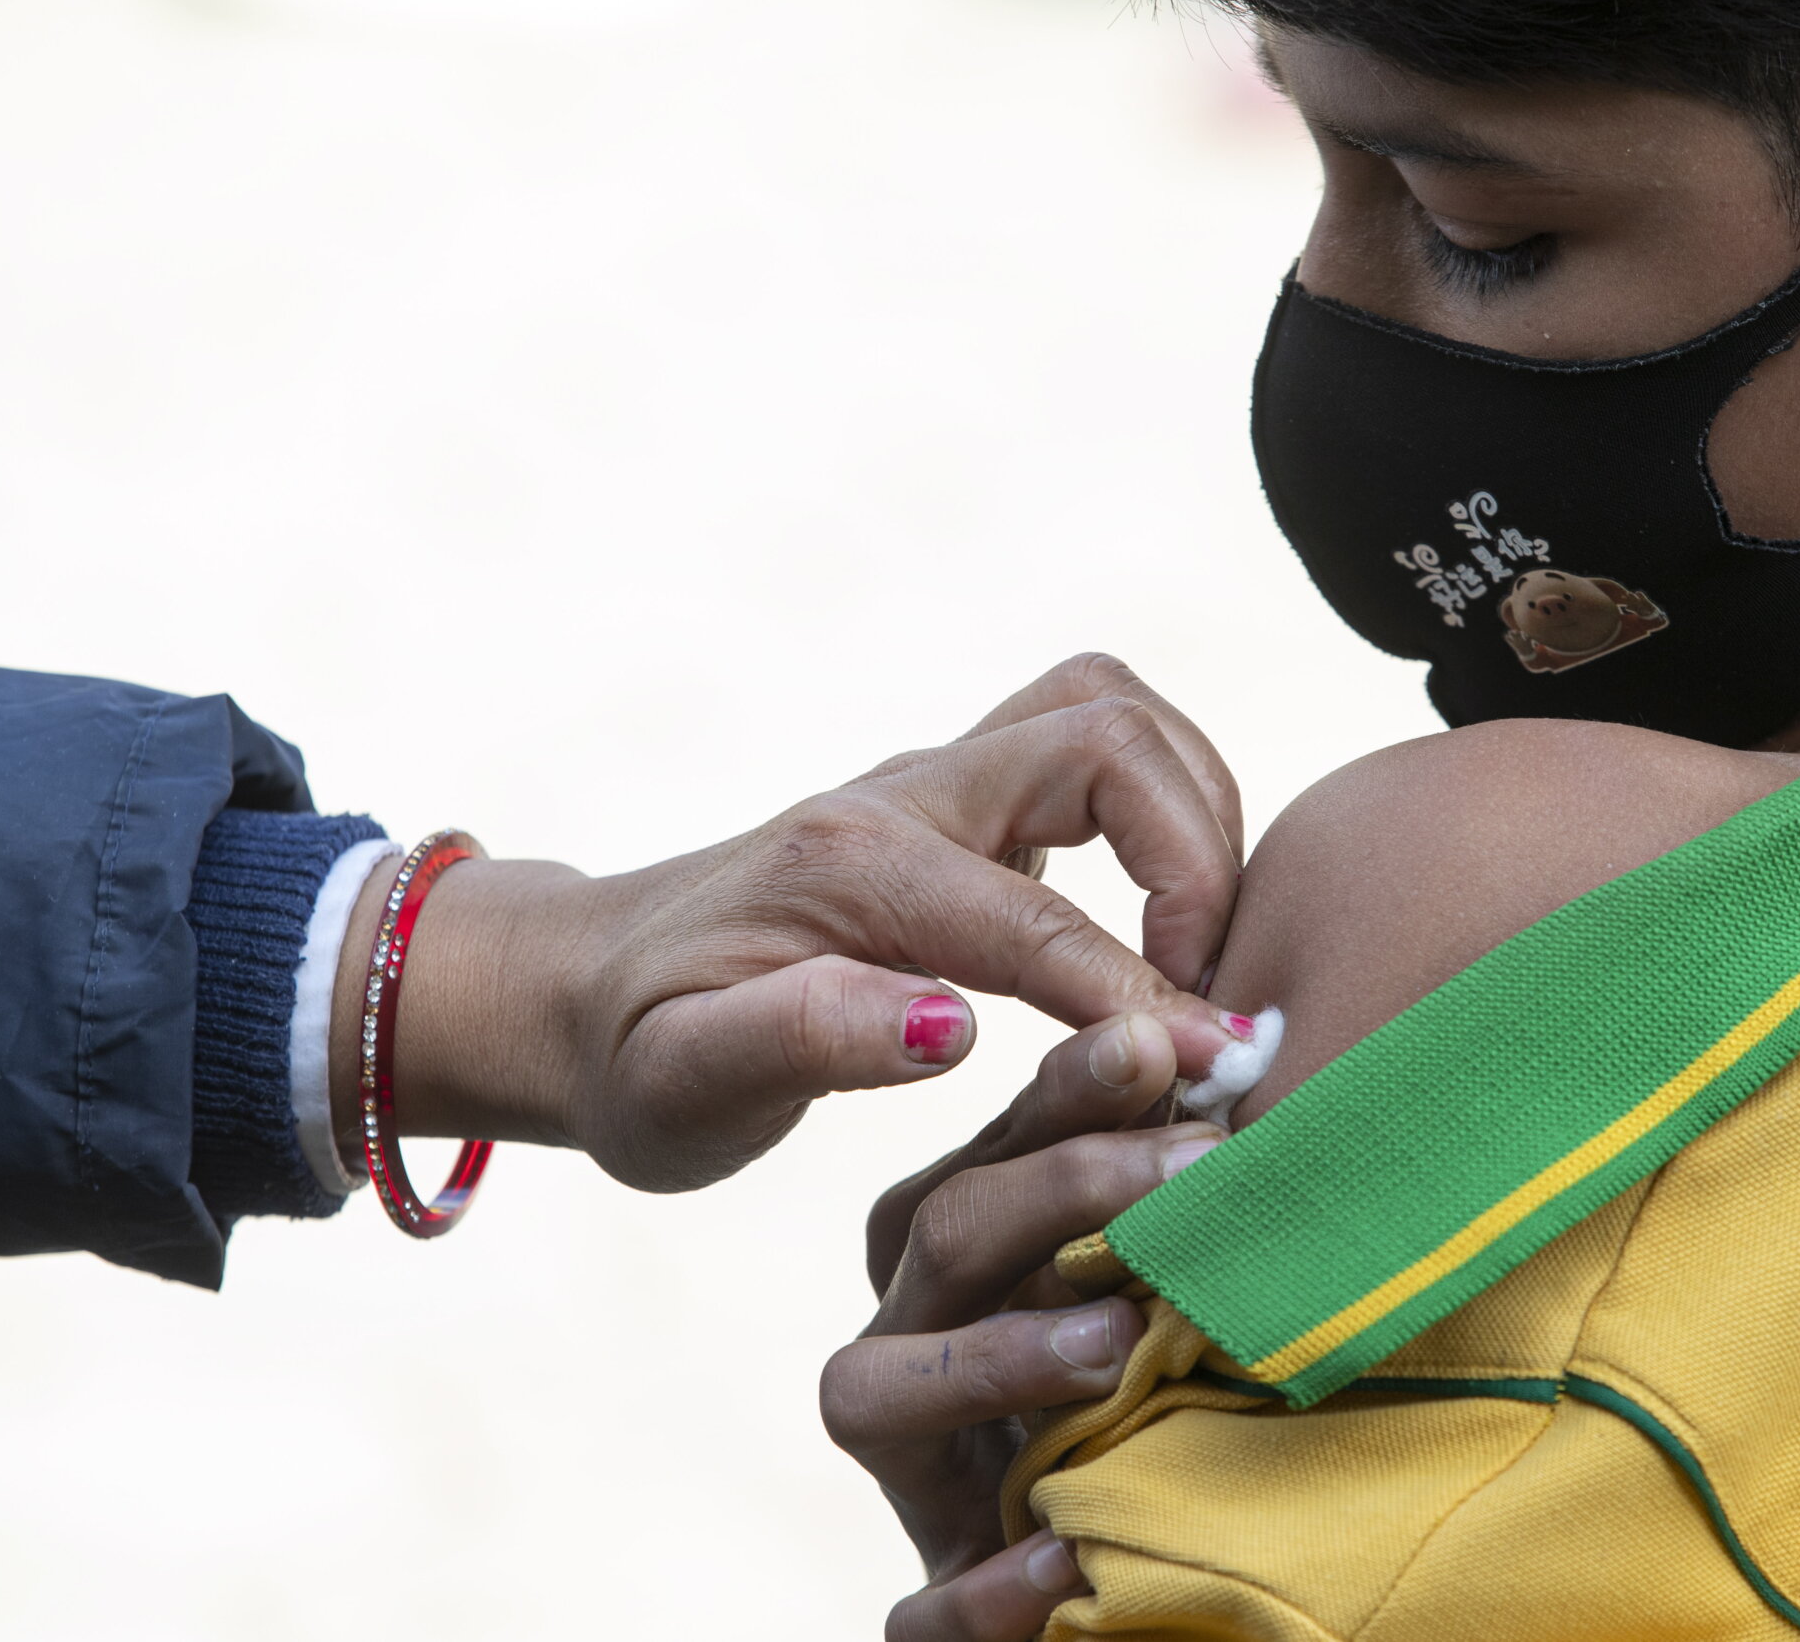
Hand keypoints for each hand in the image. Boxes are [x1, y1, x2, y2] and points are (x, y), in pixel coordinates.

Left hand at [330, 654, 1247, 1191]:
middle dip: (1197, 855)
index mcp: (847, 867)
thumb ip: (806, 1042)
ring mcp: (937, 786)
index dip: (1146, 997)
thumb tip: (953, 1028)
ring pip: (1112, 713)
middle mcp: (904, 796)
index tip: (1220, 1077)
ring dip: (1193, 812)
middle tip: (1207, 994)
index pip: (1038, 918)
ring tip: (1200, 951)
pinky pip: (1097, 752)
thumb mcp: (681, 1085)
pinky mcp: (964, 803)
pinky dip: (1165, 810)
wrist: (578, 992)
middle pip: (1106, 735)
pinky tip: (1161, 925)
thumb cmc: (635, 1058)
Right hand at [822, 1013, 1224, 1640]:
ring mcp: (910, 1471)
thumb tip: (1249, 1048)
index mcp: (959, 1247)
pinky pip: (926, 1608)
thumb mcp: (1155, 1282)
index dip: (1074, 1086)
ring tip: (1114, 1344)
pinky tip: (1068, 1556)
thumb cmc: (1143, 1396)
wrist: (1119, 1571)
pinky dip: (989, 1585)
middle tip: (1201, 1166)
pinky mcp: (928, 1607)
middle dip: (1066, 1187)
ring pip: (874, 1393)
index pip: (1001, 1141)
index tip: (1165, 1038)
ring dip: (996, 1361)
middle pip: (945, 1233)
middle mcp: (910, 1338)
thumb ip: (1171, 1188)